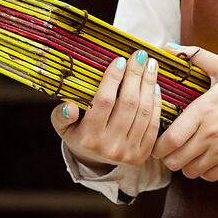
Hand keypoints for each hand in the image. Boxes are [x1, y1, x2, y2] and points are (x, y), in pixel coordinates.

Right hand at [51, 50, 160, 168]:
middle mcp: (109, 147)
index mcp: (88, 138)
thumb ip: (61, 115)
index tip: (120, 60)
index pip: (104, 102)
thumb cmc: (78, 134)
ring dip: (149, 85)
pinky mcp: (143, 155)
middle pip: (128, 104)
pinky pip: (153, 125)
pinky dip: (156, 103)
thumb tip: (70, 107)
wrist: (94, 161)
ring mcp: (128, 152)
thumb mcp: (62, 126)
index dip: (113, 79)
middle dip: (135, 76)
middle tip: (140, 56)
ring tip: (150, 65)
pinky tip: (155, 86)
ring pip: (143, 112)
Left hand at [155, 49, 217, 181]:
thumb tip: (171, 48)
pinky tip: (208, 159)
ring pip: (191, 171)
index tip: (159, 144)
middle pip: (175, 160)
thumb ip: (197, 57)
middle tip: (172, 151)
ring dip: (187, 165)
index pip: (170, 139)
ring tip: (190, 155)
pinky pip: (210, 176)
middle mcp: (212, 134)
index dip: (159, 146)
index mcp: (204, 110)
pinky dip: (205, 171)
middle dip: (169, 157)